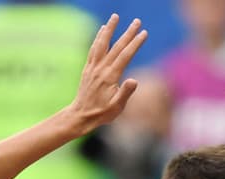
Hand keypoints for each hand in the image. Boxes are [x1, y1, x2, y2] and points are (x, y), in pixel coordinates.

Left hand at [68, 15, 148, 133]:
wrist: (80, 116)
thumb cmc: (101, 114)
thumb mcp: (117, 107)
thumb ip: (126, 93)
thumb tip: (134, 80)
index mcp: (110, 77)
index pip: (125, 56)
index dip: (135, 43)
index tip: (144, 33)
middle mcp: (101, 69)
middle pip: (116, 46)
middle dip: (128, 33)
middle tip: (137, 21)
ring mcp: (93, 67)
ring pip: (102, 43)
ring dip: (109, 29)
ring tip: (115, 17)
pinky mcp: (88, 68)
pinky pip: (93, 49)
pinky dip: (98, 38)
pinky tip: (102, 30)